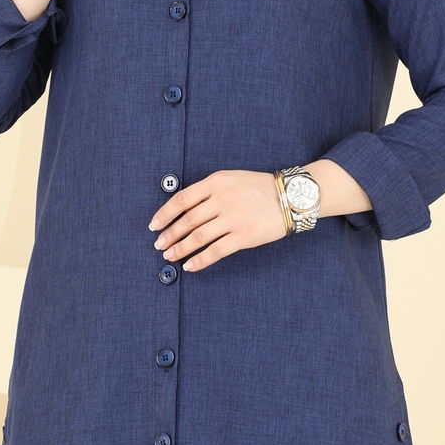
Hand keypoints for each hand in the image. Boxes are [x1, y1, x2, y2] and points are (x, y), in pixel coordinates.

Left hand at [148, 169, 288, 272]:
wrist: (290, 196)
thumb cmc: (258, 187)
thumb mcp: (230, 178)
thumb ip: (207, 191)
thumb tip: (182, 210)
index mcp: (216, 182)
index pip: (182, 199)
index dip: (165, 214)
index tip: (154, 225)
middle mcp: (223, 199)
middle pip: (187, 220)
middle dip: (170, 234)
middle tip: (159, 244)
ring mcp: (234, 218)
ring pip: (198, 237)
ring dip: (180, 248)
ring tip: (170, 255)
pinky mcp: (244, 236)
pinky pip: (216, 251)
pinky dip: (200, 260)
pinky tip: (190, 265)